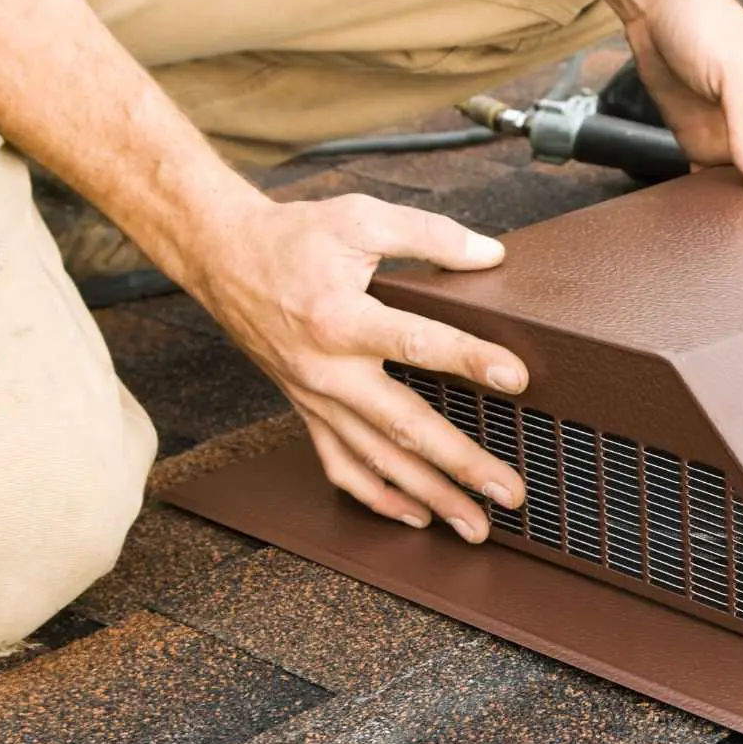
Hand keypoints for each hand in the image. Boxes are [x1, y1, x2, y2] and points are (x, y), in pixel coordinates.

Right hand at [184, 193, 527, 542]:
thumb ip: (429, 235)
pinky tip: (416, 515)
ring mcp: (316, 398)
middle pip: (403, 426)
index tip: (518, 379)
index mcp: (341, 317)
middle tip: (510, 491)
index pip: (416, 344)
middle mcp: (327, 370)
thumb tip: (490, 254)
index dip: (469, 361)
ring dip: (429, 497)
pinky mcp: (307, 411)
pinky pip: (341, 467)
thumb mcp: (359, 217)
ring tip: (475, 526)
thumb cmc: (294, 237)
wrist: (224, 259)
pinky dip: (378, 498)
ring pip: (377, 460)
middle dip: (461, 464)